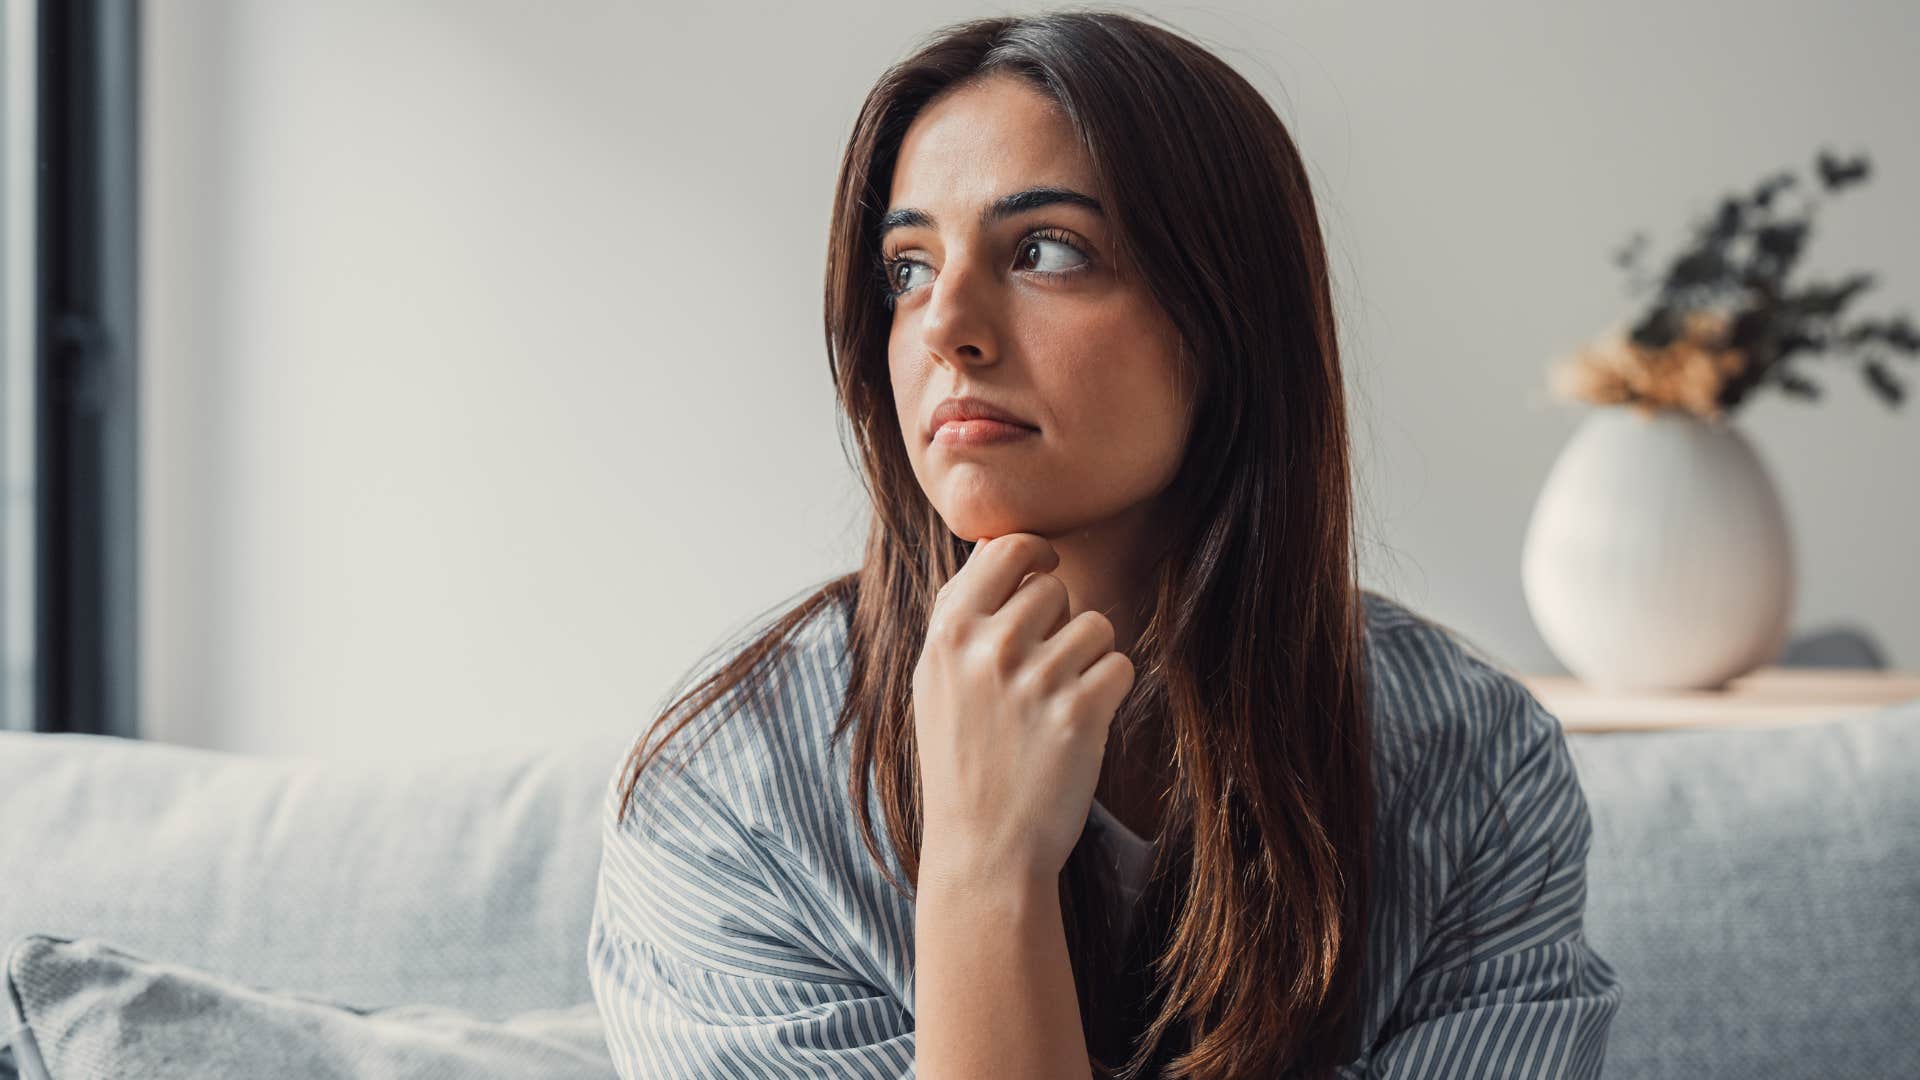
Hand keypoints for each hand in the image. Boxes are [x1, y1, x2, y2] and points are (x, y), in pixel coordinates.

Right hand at [912, 533, 1136, 889]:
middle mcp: (989, 649)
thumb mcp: (934, 681)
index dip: (1035, 554)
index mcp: (948, 633)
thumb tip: (997, 545)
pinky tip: (1081, 725)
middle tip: (1040, 674)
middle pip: (1055, 588)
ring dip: (1089, 659)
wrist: (982, 850)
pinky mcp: (1080, 713)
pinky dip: (1109, 692)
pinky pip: (1120, 665)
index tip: (1044, 572)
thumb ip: (960, 612)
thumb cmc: (960, 760)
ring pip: (1095, 625)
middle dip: (1059, 622)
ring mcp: (1035, 680)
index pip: (1007, 548)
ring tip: (1058, 703)